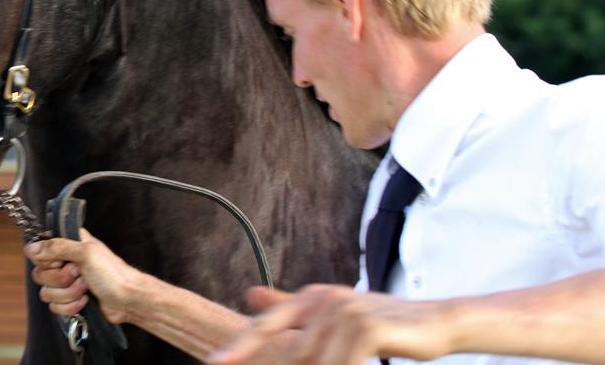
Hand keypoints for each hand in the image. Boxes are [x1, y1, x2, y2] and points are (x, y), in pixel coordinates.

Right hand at [24, 228, 140, 323]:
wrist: (127, 300)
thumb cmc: (112, 273)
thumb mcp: (85, 253)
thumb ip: (56, 247)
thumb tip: (31, 248)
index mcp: (68, 245)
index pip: (39, 252)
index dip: (48, 261)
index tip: (62, 262)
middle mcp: (65, 262)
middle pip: (40, 275)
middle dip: (61, 280)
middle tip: (80, 274)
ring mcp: (66, 283)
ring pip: (47, 293)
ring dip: (68, 294)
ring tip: (86, 288)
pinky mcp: (69, 300)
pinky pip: (55, 307)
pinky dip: (71, 306)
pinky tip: (85, 301)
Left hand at [209, 285, 454, 364]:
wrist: (436, 323)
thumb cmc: (383, 324)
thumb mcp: (334, 315)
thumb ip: (293, 310)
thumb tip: (249, 293)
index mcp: (311, 297)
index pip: (266, 324)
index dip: (240, 345)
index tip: (215, 363)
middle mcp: (324, 299)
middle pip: (291, 353)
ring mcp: (345, 312)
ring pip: (315, 364)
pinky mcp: (367, 328)